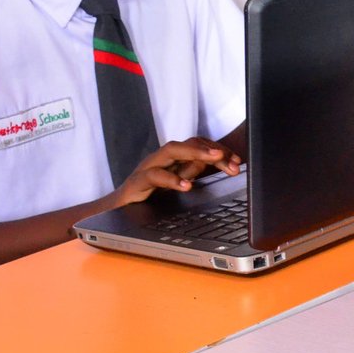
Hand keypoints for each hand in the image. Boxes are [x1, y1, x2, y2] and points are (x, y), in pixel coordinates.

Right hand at [109, 138, 241, 207]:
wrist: (115, 209)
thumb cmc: (148, 193)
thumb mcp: (176, 182)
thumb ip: (194, 171)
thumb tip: (219, 162)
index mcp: (174, 158)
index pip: (200, 145)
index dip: (220, 150)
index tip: (238, 161)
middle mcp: (162, 158)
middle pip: (189, 143)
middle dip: (212, 149)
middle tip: (232, 159)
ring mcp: (148, 167)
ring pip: (171, 150)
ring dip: (195, 152)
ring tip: (215, 158)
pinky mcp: (136, 182)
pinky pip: (153, 176)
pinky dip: (171, 179)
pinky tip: (186, 186)